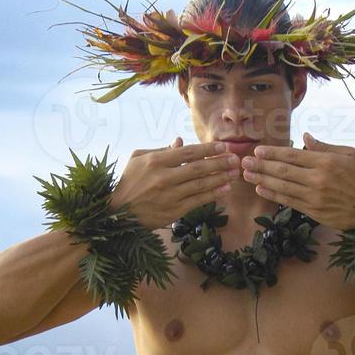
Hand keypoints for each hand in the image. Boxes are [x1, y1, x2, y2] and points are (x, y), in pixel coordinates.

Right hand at [109, 138, 239, 229]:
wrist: (118, 212)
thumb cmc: (129, 182)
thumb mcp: (138, 159)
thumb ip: (161, 150)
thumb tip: (180, 141)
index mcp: (156, 161)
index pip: (187, 153)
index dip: (207, 150)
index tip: (223, 147)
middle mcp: (164, 178)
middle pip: (198, 168)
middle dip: (219, 163)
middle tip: (235, 159)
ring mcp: (170, 195)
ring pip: (200, 185)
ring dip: (220, 178)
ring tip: (234, 174)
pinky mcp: (174, 211)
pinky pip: (198, 201)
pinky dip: (213, 195)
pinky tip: (225, 190)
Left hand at [240, 131, 354, 229]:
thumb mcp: (349, 155)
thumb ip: (325, 147)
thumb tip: (305, 137)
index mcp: (325, 162)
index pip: (293, 155)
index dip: (273, 153)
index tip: (258, 151)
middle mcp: (317, 178)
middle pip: (282, 171)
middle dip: (261, 166)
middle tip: (244, 162)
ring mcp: (314, 196)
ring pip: (282, 186)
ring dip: (261, 180)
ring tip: (247, 175)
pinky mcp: (313, 211)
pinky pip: (288, 201)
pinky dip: (272, 195)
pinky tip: (261, 190)